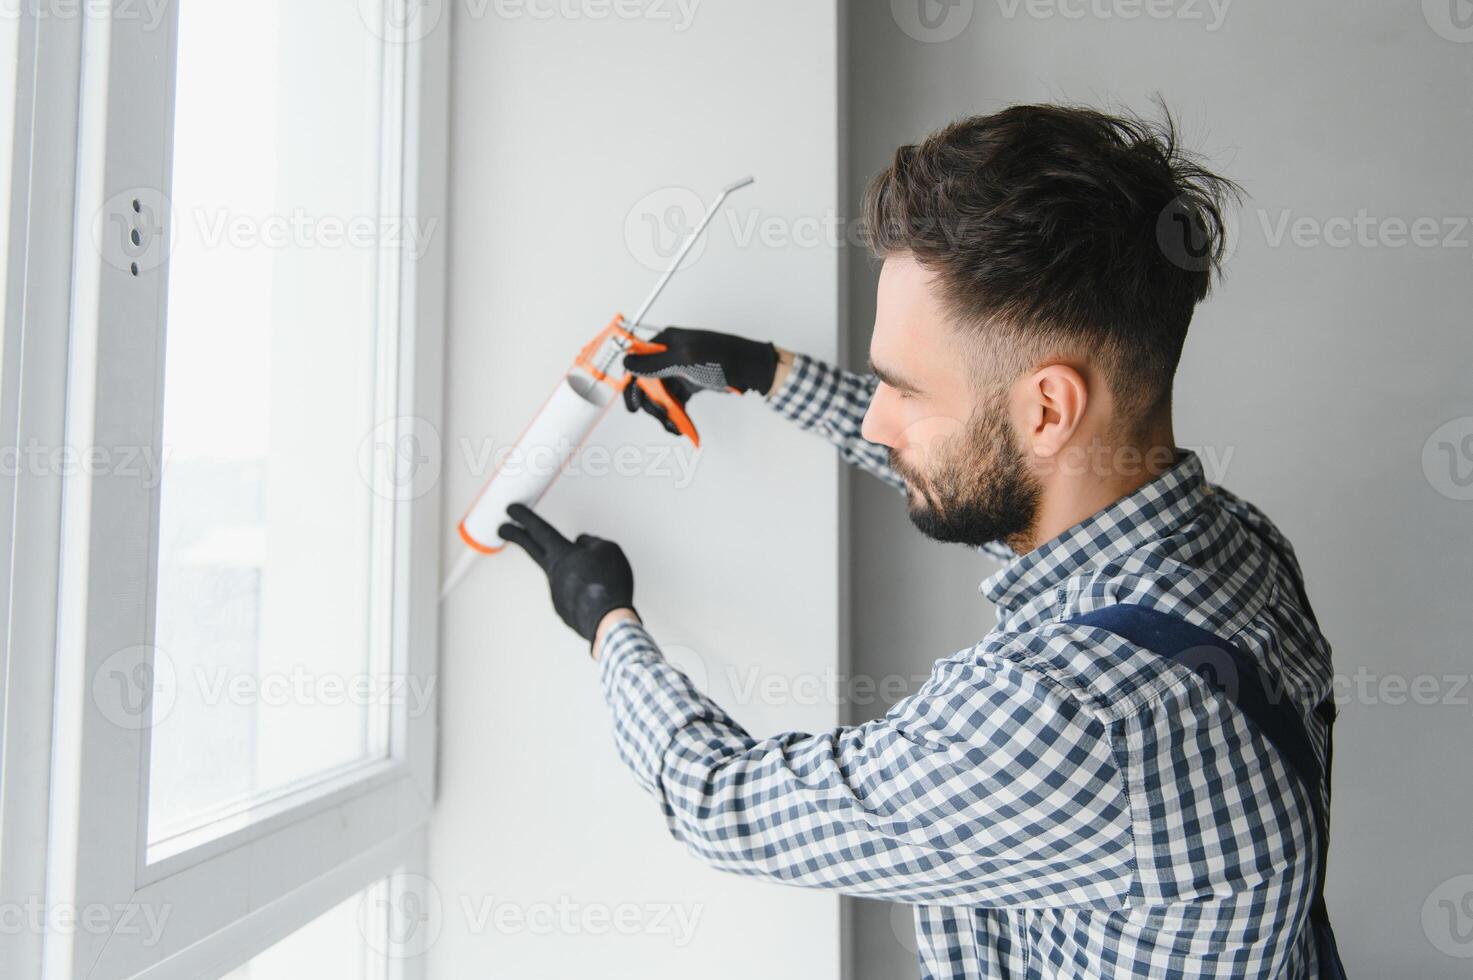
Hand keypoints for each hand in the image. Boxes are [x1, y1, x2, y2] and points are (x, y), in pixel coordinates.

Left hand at [498, 503, 636, 645]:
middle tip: (503, 528)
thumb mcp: (609, 550)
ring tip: (595, 576)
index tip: (511, 510)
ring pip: (559, 572)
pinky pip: (569, 591)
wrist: (609, 621)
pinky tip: (594, 592)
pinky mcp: (562, 608)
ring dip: (569, 571)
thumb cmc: (609, 585)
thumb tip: (583, 544)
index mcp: (563, 554)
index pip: (539, 529)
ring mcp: (556, 591)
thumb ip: (592, 542)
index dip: (524, 517)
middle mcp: (554, 572)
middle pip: (530, 548)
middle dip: (516, 535)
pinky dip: (579, 590)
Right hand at [621, 327, 779, 435]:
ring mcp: (678, 370)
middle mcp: (668, 355)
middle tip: (663, 418)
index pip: (636, 363)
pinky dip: (675, 414)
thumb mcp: (685, 359)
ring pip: (660, 395)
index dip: (632, 385)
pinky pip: (674, 401)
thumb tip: (627, 363)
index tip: (634, 407)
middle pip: (646, 383)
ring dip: (663, 413)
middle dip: (652, 404)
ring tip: (674, 427)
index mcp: (664, 343)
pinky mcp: (689, 383)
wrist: (751, 368)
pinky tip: (680, 426)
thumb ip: (655, 363)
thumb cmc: (723, 357)